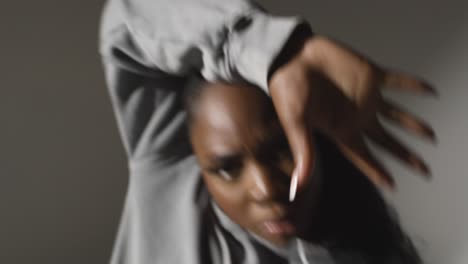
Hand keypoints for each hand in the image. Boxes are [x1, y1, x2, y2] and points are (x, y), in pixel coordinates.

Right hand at [269, 35, 436, 194]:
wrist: (291, 56)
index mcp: (339, 130)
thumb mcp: (295, 123)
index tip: (391, 185)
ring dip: (412, 125)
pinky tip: (430, 91)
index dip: (376, 171)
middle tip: (423, 170)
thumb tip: (300, 184)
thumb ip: (303, 150)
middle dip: (404, 155)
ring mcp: (364, 96)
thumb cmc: (287, 90)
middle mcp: (355, 116)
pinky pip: (397, 82)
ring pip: (395, 115)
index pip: (362, 156)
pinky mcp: (369, 75)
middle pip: (385, 141)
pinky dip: (413, 86)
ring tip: (430, 136)